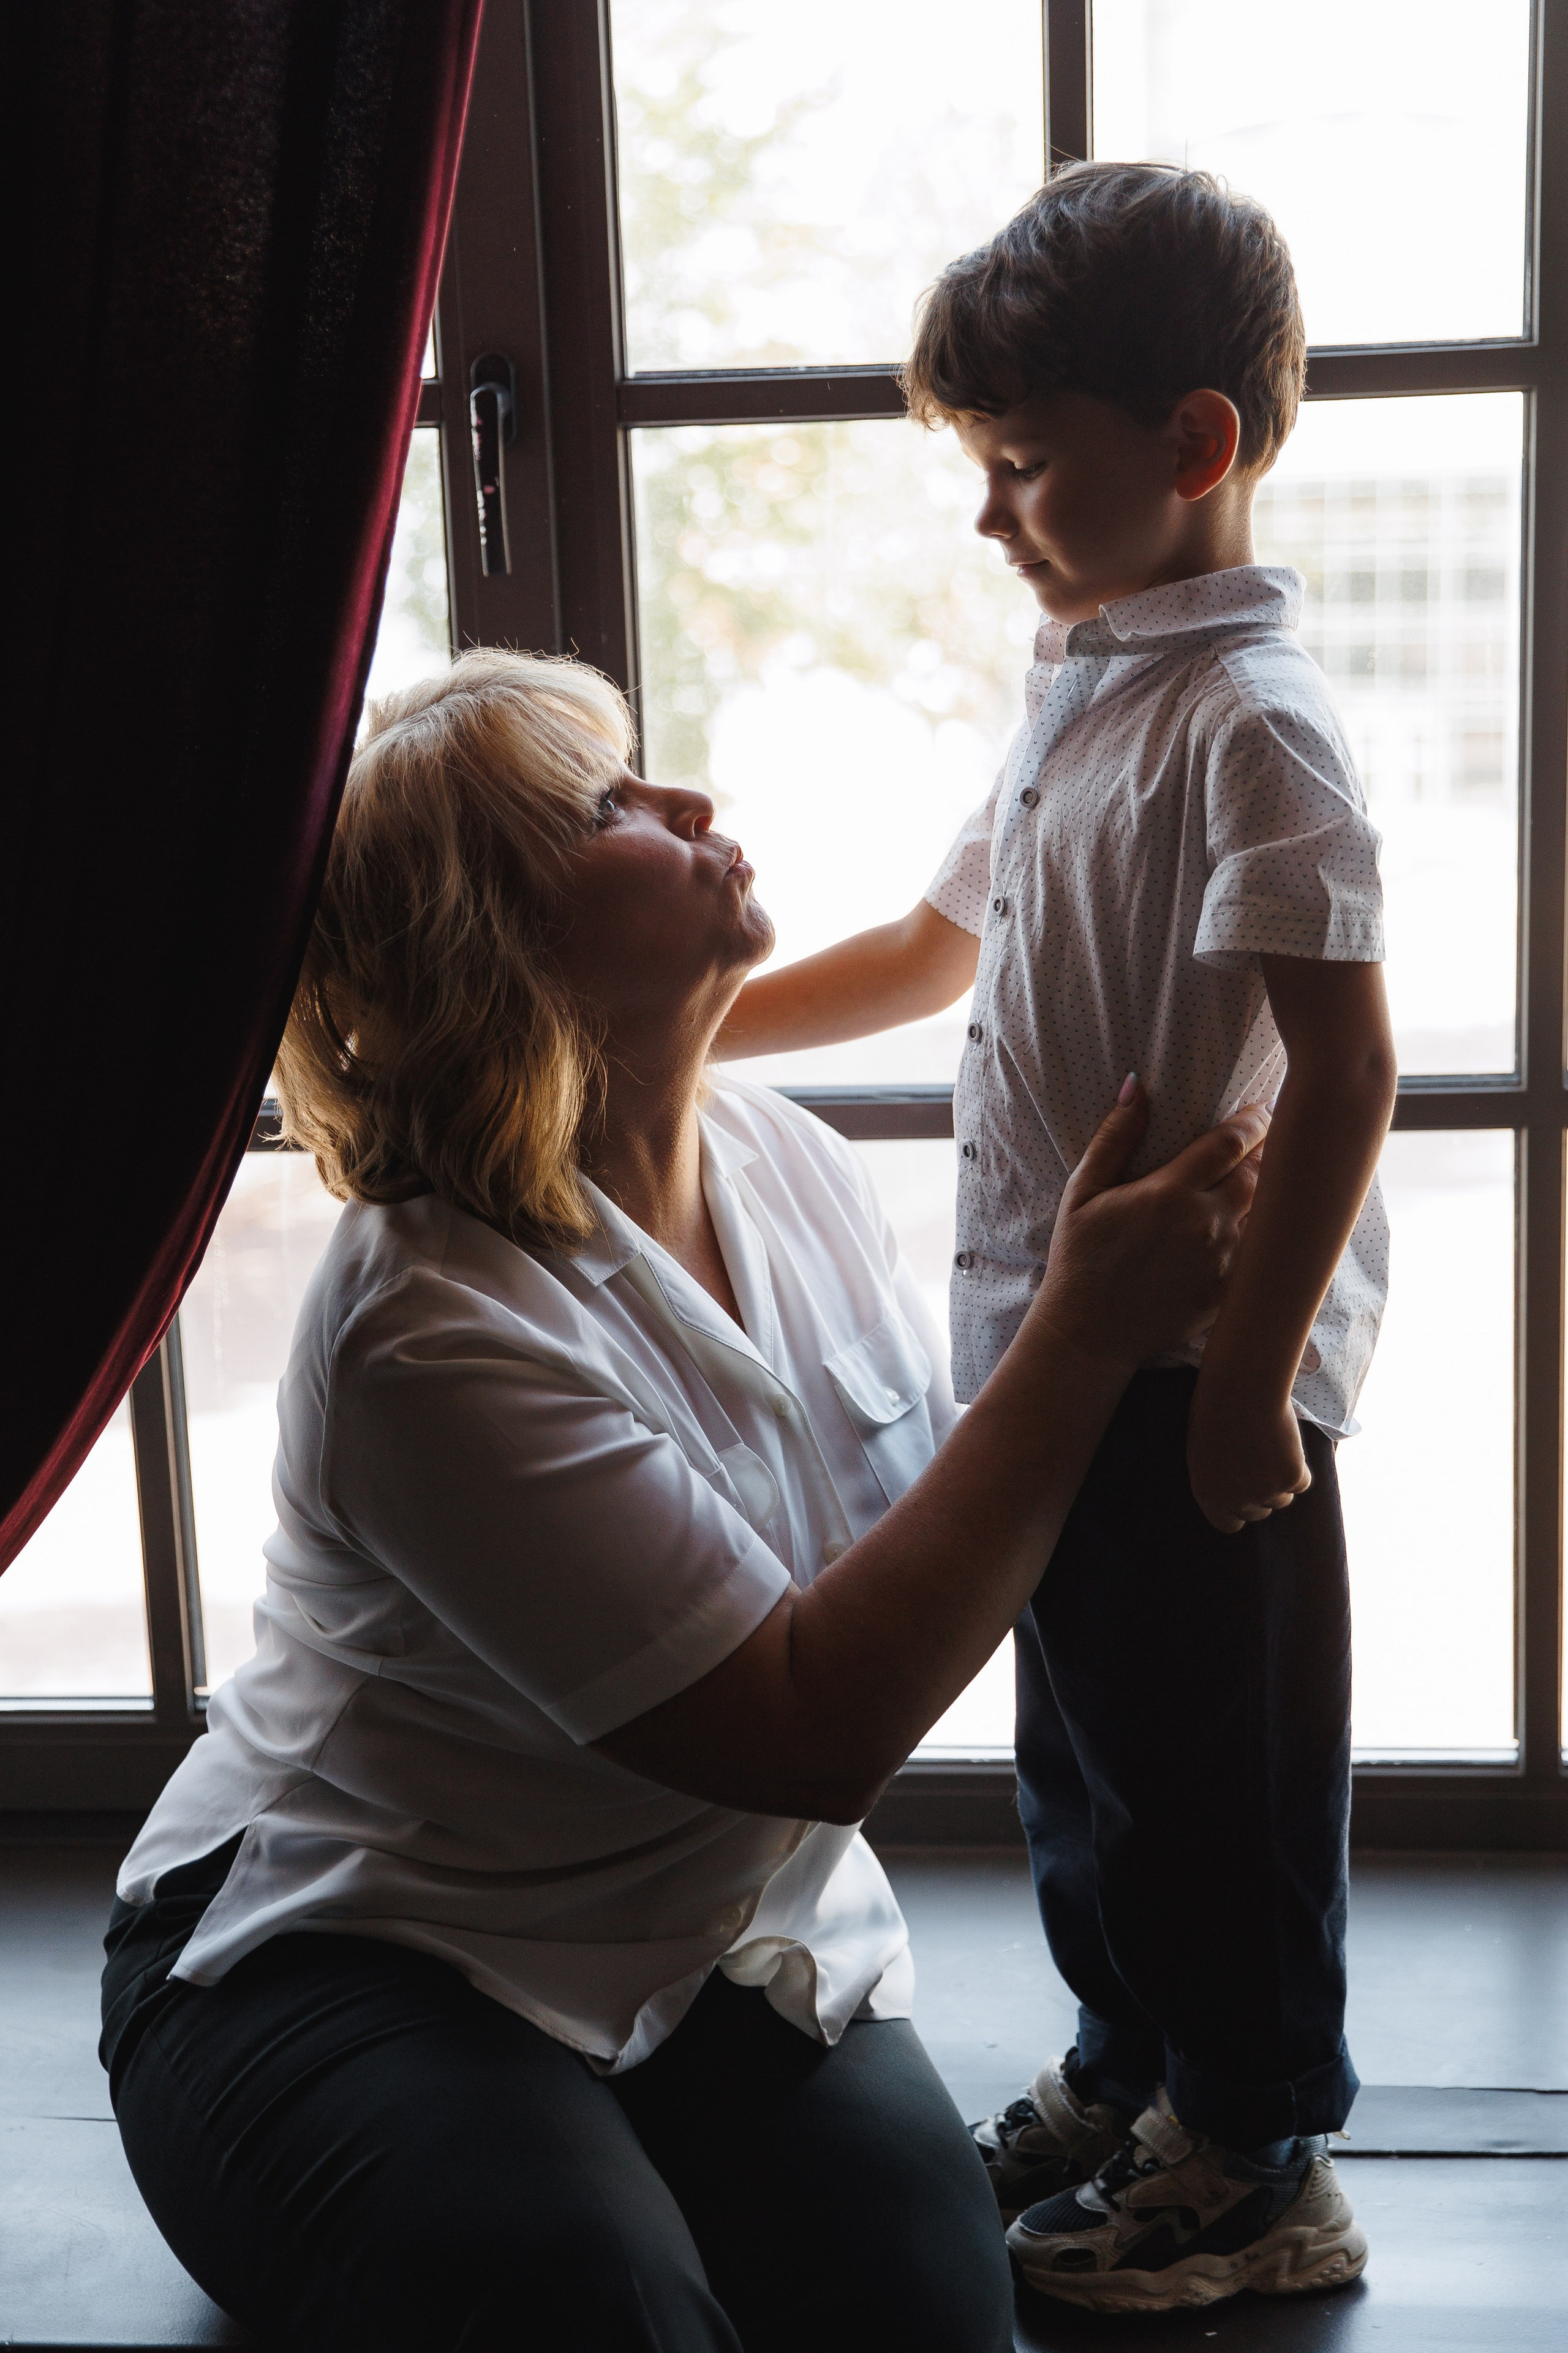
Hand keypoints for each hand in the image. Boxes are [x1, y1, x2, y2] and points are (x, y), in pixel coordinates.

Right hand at [1032, 1081, 1268, 1372]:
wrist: (1087, 1333)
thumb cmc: (1080, 1259)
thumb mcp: (1083, 1192)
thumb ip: (1114, 1138)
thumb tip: (1136, 1086)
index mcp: (1168, 1192)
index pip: (1230, 1142)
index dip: (1253, 1120)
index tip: (1260, 1109)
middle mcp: (1203, 1224)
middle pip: (1260, 1174)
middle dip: (1269, 1152)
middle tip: (1270, 1140)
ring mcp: (1220, 1262)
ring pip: (1267, 1214)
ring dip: (1271, 1192)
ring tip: (1271, 1177)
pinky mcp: (1227, 1294)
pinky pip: (1260, 1256)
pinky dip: (1265, 1236)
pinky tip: (1264, 1227)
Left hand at [1187, 1383, 1310, 1533]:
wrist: (1241, 1389)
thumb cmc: (1217, 1411)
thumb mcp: (1205, 1452)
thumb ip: (1220, 1478)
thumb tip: (1237, 1493)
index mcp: (1209, 1495)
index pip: (1229, 1524)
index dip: (1239, 1511)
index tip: (1246, 1495)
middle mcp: (1237, 1500)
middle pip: (1259, 1513)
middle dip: (1262, 1493)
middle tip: (1261, 1461)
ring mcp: (1266, 1491)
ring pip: (1283, 1499)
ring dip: (1281, 1479)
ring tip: (1271, 1446)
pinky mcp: (1291, 1477)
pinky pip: (1303, 1482)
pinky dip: (1299, 1466)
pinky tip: (1287, 1442)